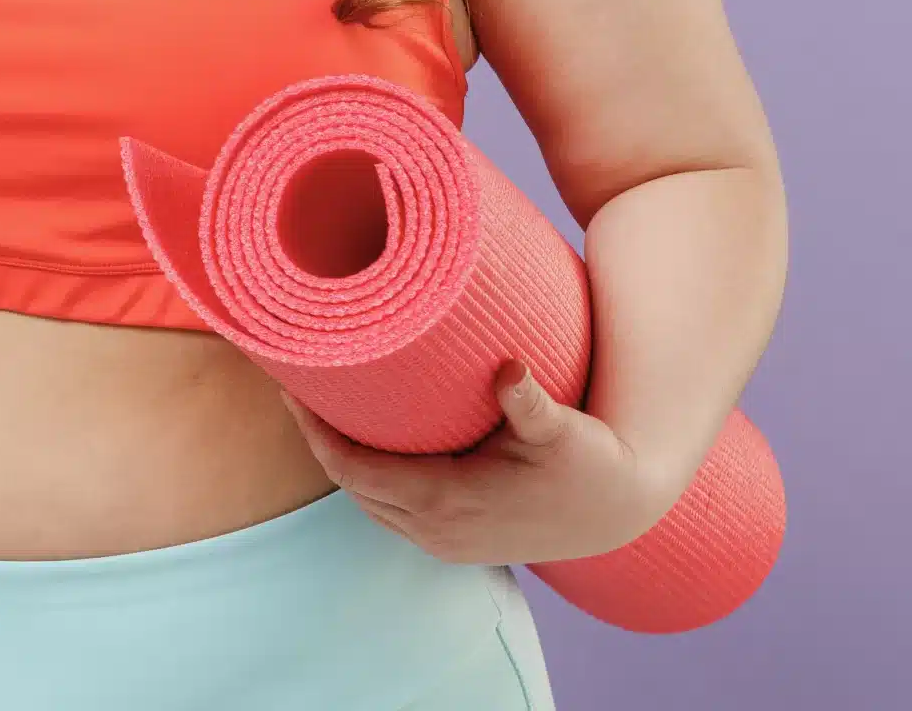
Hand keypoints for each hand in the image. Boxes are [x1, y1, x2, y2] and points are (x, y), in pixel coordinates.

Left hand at [275, 362, 680, 566]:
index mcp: (446, 501)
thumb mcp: (561, 429)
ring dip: (340, 460)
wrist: (619, 511)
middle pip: (350, 484)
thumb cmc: (589, 463)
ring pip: (367, 501)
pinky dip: (367, 478)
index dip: (315, 431)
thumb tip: (509, 369)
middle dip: (317, 438)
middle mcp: (436, 530)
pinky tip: (361, 441)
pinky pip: (389, 510)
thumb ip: (528, 402)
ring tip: (319, 408)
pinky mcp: (454, 542)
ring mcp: (444, 543)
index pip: (352, 469)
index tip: (291, 389)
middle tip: (296, 384)